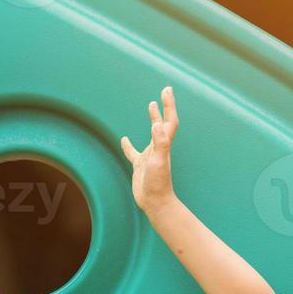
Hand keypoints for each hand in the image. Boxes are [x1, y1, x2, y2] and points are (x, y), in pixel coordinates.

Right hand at [120, 85, 178, 212]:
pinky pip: (133, 153)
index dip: (169, 105)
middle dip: (165, 107)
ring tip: (151, 105)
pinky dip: (128, 145)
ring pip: (152, 134)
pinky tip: (124, 140)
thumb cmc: (158, 183)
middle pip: (163, 123)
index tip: (166, 90)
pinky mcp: (140, 166)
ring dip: (153, 119)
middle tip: (164, 92)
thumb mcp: (159, 161)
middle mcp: (159, 148)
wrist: (155, 203)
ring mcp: (150, 156)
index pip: (168, 120)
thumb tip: (157, 124)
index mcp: (164, 145)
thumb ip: (160, 143)